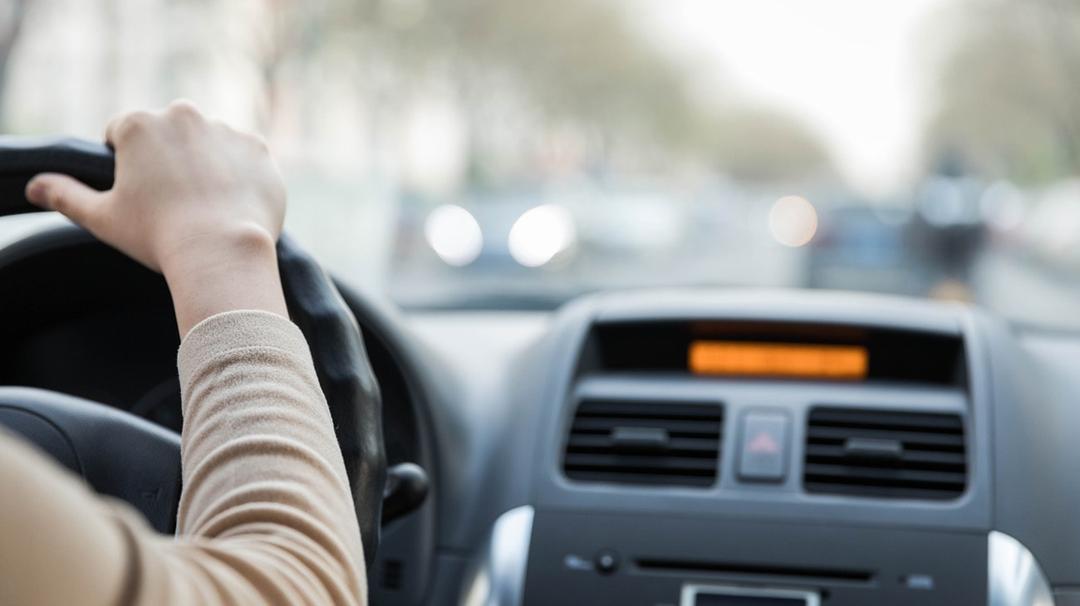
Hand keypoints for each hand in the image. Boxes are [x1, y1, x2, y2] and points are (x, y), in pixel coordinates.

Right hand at [26, 101, 289, 333]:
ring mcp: (226, 129)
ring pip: (208, 144)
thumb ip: (65, 195)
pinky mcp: (259, 149)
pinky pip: (244, 157)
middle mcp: (184, 115)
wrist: (222, 251)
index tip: (138, 193)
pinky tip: (231, 204)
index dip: (126, 165)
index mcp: (140, 124)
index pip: (122, 134)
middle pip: (168, 134)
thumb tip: (35, 185)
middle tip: (172, 202)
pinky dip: (239, 175)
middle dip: (167, 160)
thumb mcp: (102, 217)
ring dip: (204, 164)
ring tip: (204, 206)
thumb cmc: (158, 235)